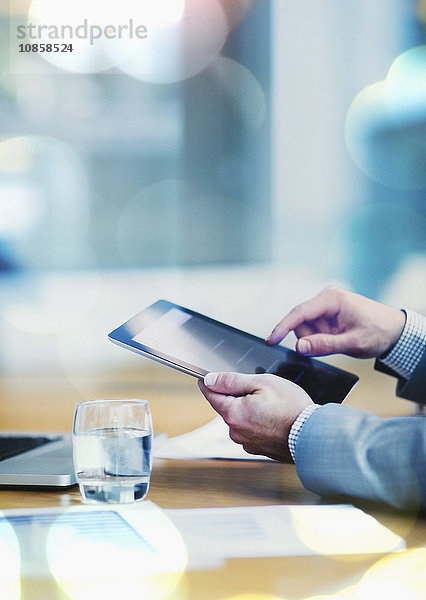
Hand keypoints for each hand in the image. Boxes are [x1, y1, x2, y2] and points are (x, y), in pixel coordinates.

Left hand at [198, 372, 313, 461]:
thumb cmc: (291, 408)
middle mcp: (236, 431)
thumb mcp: (262, 383)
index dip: (207, 384)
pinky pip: (252, 430)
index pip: (212, 395)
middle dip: (238, 396)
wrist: (313, 435)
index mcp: (233, 413)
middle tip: (259, 389)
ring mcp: (248, 442)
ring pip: (241, 419)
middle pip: (228, 407)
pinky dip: (259, 422)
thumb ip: (233, 381)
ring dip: (250, 410)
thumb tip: (210, 380)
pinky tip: (275, 418)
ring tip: (273, 405)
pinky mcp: (259, 449)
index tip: (202, 378)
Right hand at [266, 286, 405, 358]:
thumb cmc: (379, 332)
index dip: (282, 327)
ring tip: (339, 341)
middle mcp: (326, 299)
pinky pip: (314, 329)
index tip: (271, 340)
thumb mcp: (352, 343)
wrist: (396, 331)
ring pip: (306, 328)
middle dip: (309, 338)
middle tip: (332, 345)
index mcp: (331, 299)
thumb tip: (299, 346)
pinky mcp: (328, 314)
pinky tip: (337, 339)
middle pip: (300, 322)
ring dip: (316, 339)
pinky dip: (321, 338)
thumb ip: (324, 345)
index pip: (299, 313)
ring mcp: (326, 306)